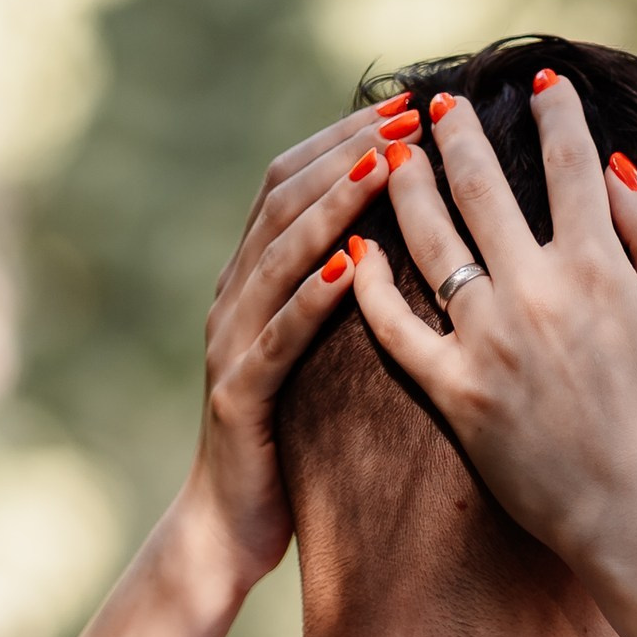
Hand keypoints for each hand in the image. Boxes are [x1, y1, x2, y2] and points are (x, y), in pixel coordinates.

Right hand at [177, 98, 425, 596]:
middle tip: (406, 119)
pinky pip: (276, 339)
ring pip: (278, 256)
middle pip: (283, 200)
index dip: (346, 140)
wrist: (228, 528)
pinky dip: (312, 300)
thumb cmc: (292, 444)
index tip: (408, 108)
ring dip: (332, 208)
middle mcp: (234, 297)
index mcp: (255, 281)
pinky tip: (351, 271)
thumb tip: (402, 239)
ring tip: (384, 170)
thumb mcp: (322, 359)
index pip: (294, 183)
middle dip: (346, 153)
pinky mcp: (239, 396)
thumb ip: (344, 300)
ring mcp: (230, 343)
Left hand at [348, 76, 636, 575]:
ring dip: (407, 187)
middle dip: (459, 134)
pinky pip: (396, 329)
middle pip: (484, 187)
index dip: (557, 112)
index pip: (572, 165)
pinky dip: (371, 285)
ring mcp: (488, 341)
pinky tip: (358, 251)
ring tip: (392, 155)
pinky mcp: (454, 392)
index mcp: (599, 268)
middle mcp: (536, 291)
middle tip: (439, 104)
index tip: (542, 81)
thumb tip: (619, 171)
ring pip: (431, 241)